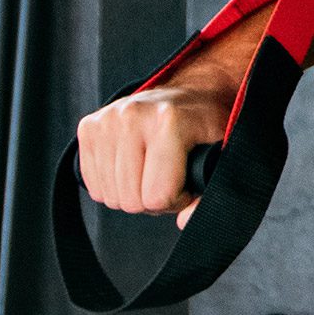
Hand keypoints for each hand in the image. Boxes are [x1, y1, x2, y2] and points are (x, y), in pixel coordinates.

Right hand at [74, 75, 232, 230]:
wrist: (192, 92)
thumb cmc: (209, 126)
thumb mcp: (224, 155)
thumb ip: (211, 193)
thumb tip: (184, 222)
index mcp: (169, 121)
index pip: (157, 195)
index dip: (177, 200)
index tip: (188, 184)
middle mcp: (132, 116)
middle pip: (131, 200)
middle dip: (154, 199)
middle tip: (171, 178)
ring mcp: (107, 120)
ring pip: (110, 197)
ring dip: (134, 194)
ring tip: (154, 171)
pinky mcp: (89, 126)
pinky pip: (93, 185)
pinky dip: (115, 186)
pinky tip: (135, 166)